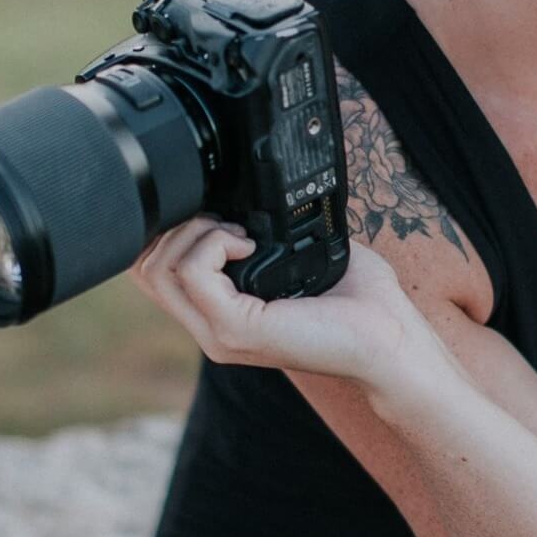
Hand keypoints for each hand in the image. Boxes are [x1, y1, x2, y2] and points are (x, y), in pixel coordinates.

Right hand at [127, 215, 446, 390]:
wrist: (390, 340)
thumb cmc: (360, 302)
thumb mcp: (302, 258)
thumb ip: (272, 233)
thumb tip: (256, 196)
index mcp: (222, 314)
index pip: (155, 272)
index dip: (171, 231)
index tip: (219, 213)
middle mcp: (210, 329)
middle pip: (146, 268)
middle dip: (177, 224)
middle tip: (228, 220)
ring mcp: (218, 333)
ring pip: (159, 268)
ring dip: (195, 231)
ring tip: (240, 232)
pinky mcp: (235, 329)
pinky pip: (192, 272)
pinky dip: (215, 243)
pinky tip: (250, 243)